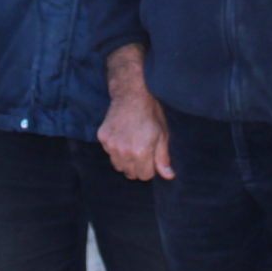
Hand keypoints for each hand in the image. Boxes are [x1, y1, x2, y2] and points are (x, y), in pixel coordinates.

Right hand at [98, 48, 173, 181]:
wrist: (131, 94)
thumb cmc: (150, 113)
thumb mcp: (162, 134)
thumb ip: (163, 158)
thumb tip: (168, 176)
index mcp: (141, 152)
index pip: (145, 176)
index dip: (150, 168)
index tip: (151, 156)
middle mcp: (124, 152)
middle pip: (130, 174)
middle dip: (138, 166)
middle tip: (142, 150)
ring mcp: (111, 145)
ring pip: (118, 166)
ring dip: (126, 160)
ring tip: (132, 143)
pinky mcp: (103, 138)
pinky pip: (109, 153)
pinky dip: (116, 149)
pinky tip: (122, 136)